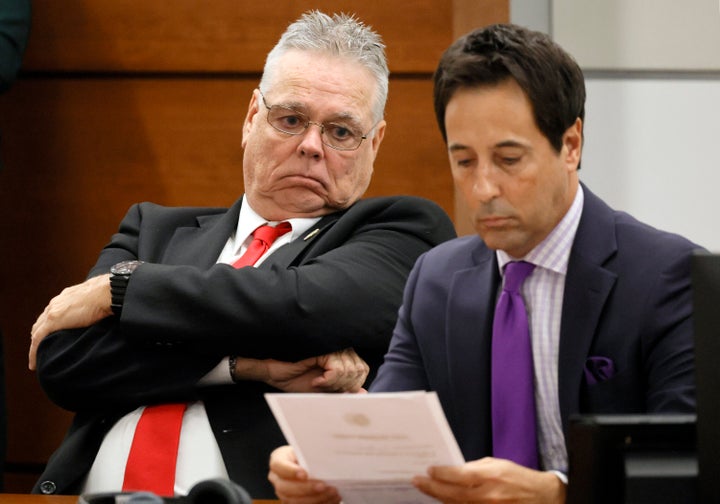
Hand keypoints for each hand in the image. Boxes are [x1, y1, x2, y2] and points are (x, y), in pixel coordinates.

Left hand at [29, 274, 112, 369]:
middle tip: (41, 349)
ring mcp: (53, 311)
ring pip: (37, 331)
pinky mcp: (53, 321)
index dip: (49, 324)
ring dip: (36, 344)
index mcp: (67, 296)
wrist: (107, 292)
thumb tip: (103, 311)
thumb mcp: (97, 299)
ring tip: (36, 358)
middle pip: (41, 321)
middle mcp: (56, 302)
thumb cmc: (108, 294)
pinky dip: (33, 351)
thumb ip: (93, 305)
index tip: (51, 335)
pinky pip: (37, 339)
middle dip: (39, 335)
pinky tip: (34, 363)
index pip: (53, 312)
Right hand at [233, 348, 368, 392]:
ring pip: (350, 370)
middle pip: (359, 370)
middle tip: (326, 387)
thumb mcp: (325, 390)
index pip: (363, 369)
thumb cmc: (297, 379)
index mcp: (343, 356)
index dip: (353, 385)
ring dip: (334, 383)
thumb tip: (365, 393)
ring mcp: (332, 346)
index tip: (336, 390)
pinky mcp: (324, 349)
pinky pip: (337, 369)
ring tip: (319, 383)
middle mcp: (340, 348)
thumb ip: (345, 390)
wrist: (275, 373)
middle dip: (344, 386)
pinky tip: (316, 380)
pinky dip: (328, 380)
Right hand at [268, 445, 339, 503]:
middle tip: (323, 486)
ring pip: (294, 501)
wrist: (308, 463)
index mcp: (278, 461)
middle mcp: (277, 479)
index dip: (290, 471)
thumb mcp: (306, 450)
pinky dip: (320, 503)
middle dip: (306, 488)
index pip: (278, 466)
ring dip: (316, 499)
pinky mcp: (292, 503)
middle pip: (285, 487)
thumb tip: (323, 459)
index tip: (305, 474)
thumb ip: (310, 455)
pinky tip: (333, 499)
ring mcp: (283, 494)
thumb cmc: (307, 454)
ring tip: (332, 492)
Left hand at [412, 457, 565, 503]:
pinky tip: (443, 501)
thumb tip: (453, 471)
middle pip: (453, 494)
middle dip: (432, 488)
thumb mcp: (497, 465)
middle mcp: (488, 495)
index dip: (441, 473)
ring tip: (426, 490)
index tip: (429, 470)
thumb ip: (474, 468)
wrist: (542, 498)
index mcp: (490, 476)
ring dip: (439, 498)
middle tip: (417, 481)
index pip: (458, 475)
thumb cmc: (519, 478)